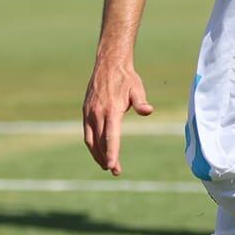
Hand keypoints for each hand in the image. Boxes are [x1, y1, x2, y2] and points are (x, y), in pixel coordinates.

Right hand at [83, 60, 153, 176]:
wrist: (109, 63)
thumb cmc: (126, 78)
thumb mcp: (137, 88)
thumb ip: (141, 101)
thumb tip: (148, 111)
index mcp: (111, 110)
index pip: (111, 137)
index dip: (112, 153)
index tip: (112, 166)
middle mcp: (97, 113)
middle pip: (100, 142)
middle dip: (106, 159)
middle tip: (115, 171)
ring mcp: (89, 112)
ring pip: (91, 140)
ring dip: (97, 154)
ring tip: (106, 165)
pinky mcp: (86, 111)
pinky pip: (87, 132)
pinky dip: (92, 144)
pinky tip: (98, 151)